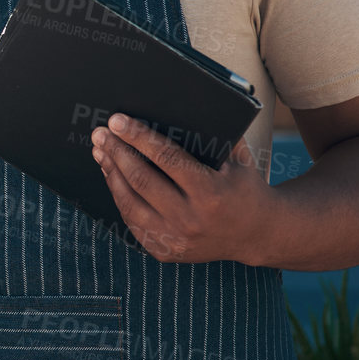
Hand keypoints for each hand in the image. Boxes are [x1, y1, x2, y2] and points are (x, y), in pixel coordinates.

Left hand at [92, 114, 273, 264]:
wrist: (258, 235)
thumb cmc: (244, 187)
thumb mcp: (238, 159)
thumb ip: (212, 134)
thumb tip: (172, 108)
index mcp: (211, 192)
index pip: (166, 158)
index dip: (138, 137)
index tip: (116, 120)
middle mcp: (191, 219)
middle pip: (141, 180)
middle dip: (117, 152)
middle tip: (100, 133)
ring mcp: (176, 239)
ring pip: (130, 203)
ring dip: (111, 174)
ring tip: (101, 152)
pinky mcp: (166, 252)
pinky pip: (132, 222)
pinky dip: (119, 197)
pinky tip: (112, 177)